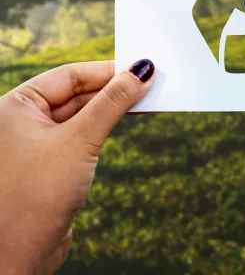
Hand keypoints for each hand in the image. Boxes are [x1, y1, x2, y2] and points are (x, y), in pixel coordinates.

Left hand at [0, 59, 154, 274]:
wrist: (15, 260)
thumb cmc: (35, 195)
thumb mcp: (80, 139)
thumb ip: (113, 102)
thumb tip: (141, 71)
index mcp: (17, 106)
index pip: (70, 75)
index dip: (107, 70)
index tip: (141, 67)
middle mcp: (23, 120)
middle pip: (77, 92)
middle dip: (113, 89)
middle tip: (150, 83)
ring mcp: (37, 142)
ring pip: (82, 113)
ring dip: (112, 107)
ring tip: (145, 99)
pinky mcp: (51, 163)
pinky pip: (82, 134)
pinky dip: (105, 126)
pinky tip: (126, 120)